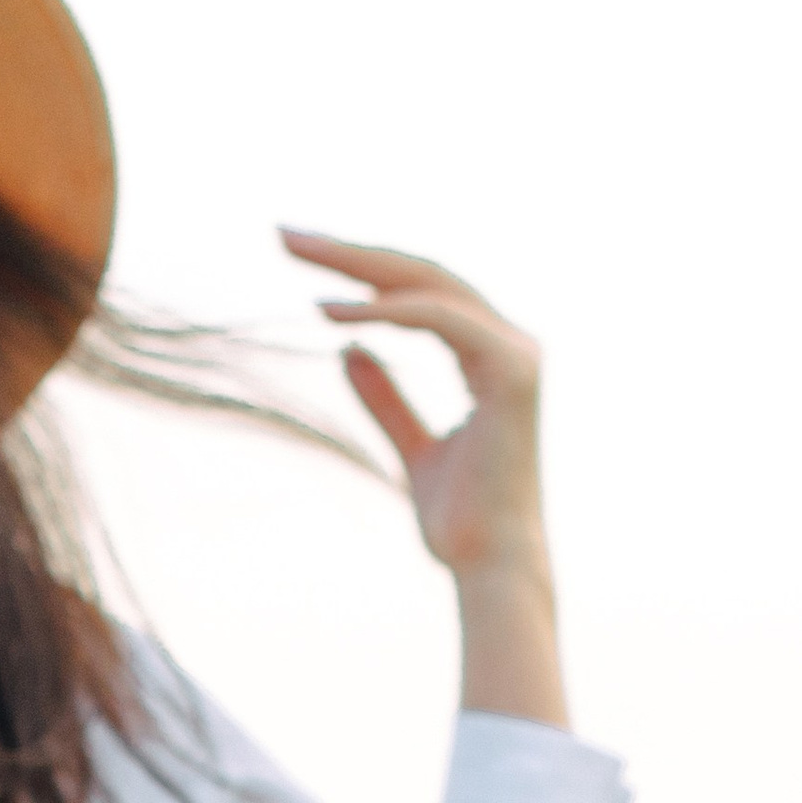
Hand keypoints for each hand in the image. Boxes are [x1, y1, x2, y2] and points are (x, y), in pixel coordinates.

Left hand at [280, 231, 567, 726]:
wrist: (490, 568)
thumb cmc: (459, 524)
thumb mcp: (409, 449)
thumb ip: (386, 399)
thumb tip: (348, 351)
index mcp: (492, 356)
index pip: (422, 292)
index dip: (363, 274)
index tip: (303, 262)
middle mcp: (511, 343)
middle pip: (423, 274)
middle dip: (351, 252)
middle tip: (285, 234)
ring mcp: (517, 352)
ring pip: (429, 283)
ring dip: (358, 266)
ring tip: (296, 255)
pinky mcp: (511, 369)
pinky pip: (438, 319)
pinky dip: (383, 311)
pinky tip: (330, 314)